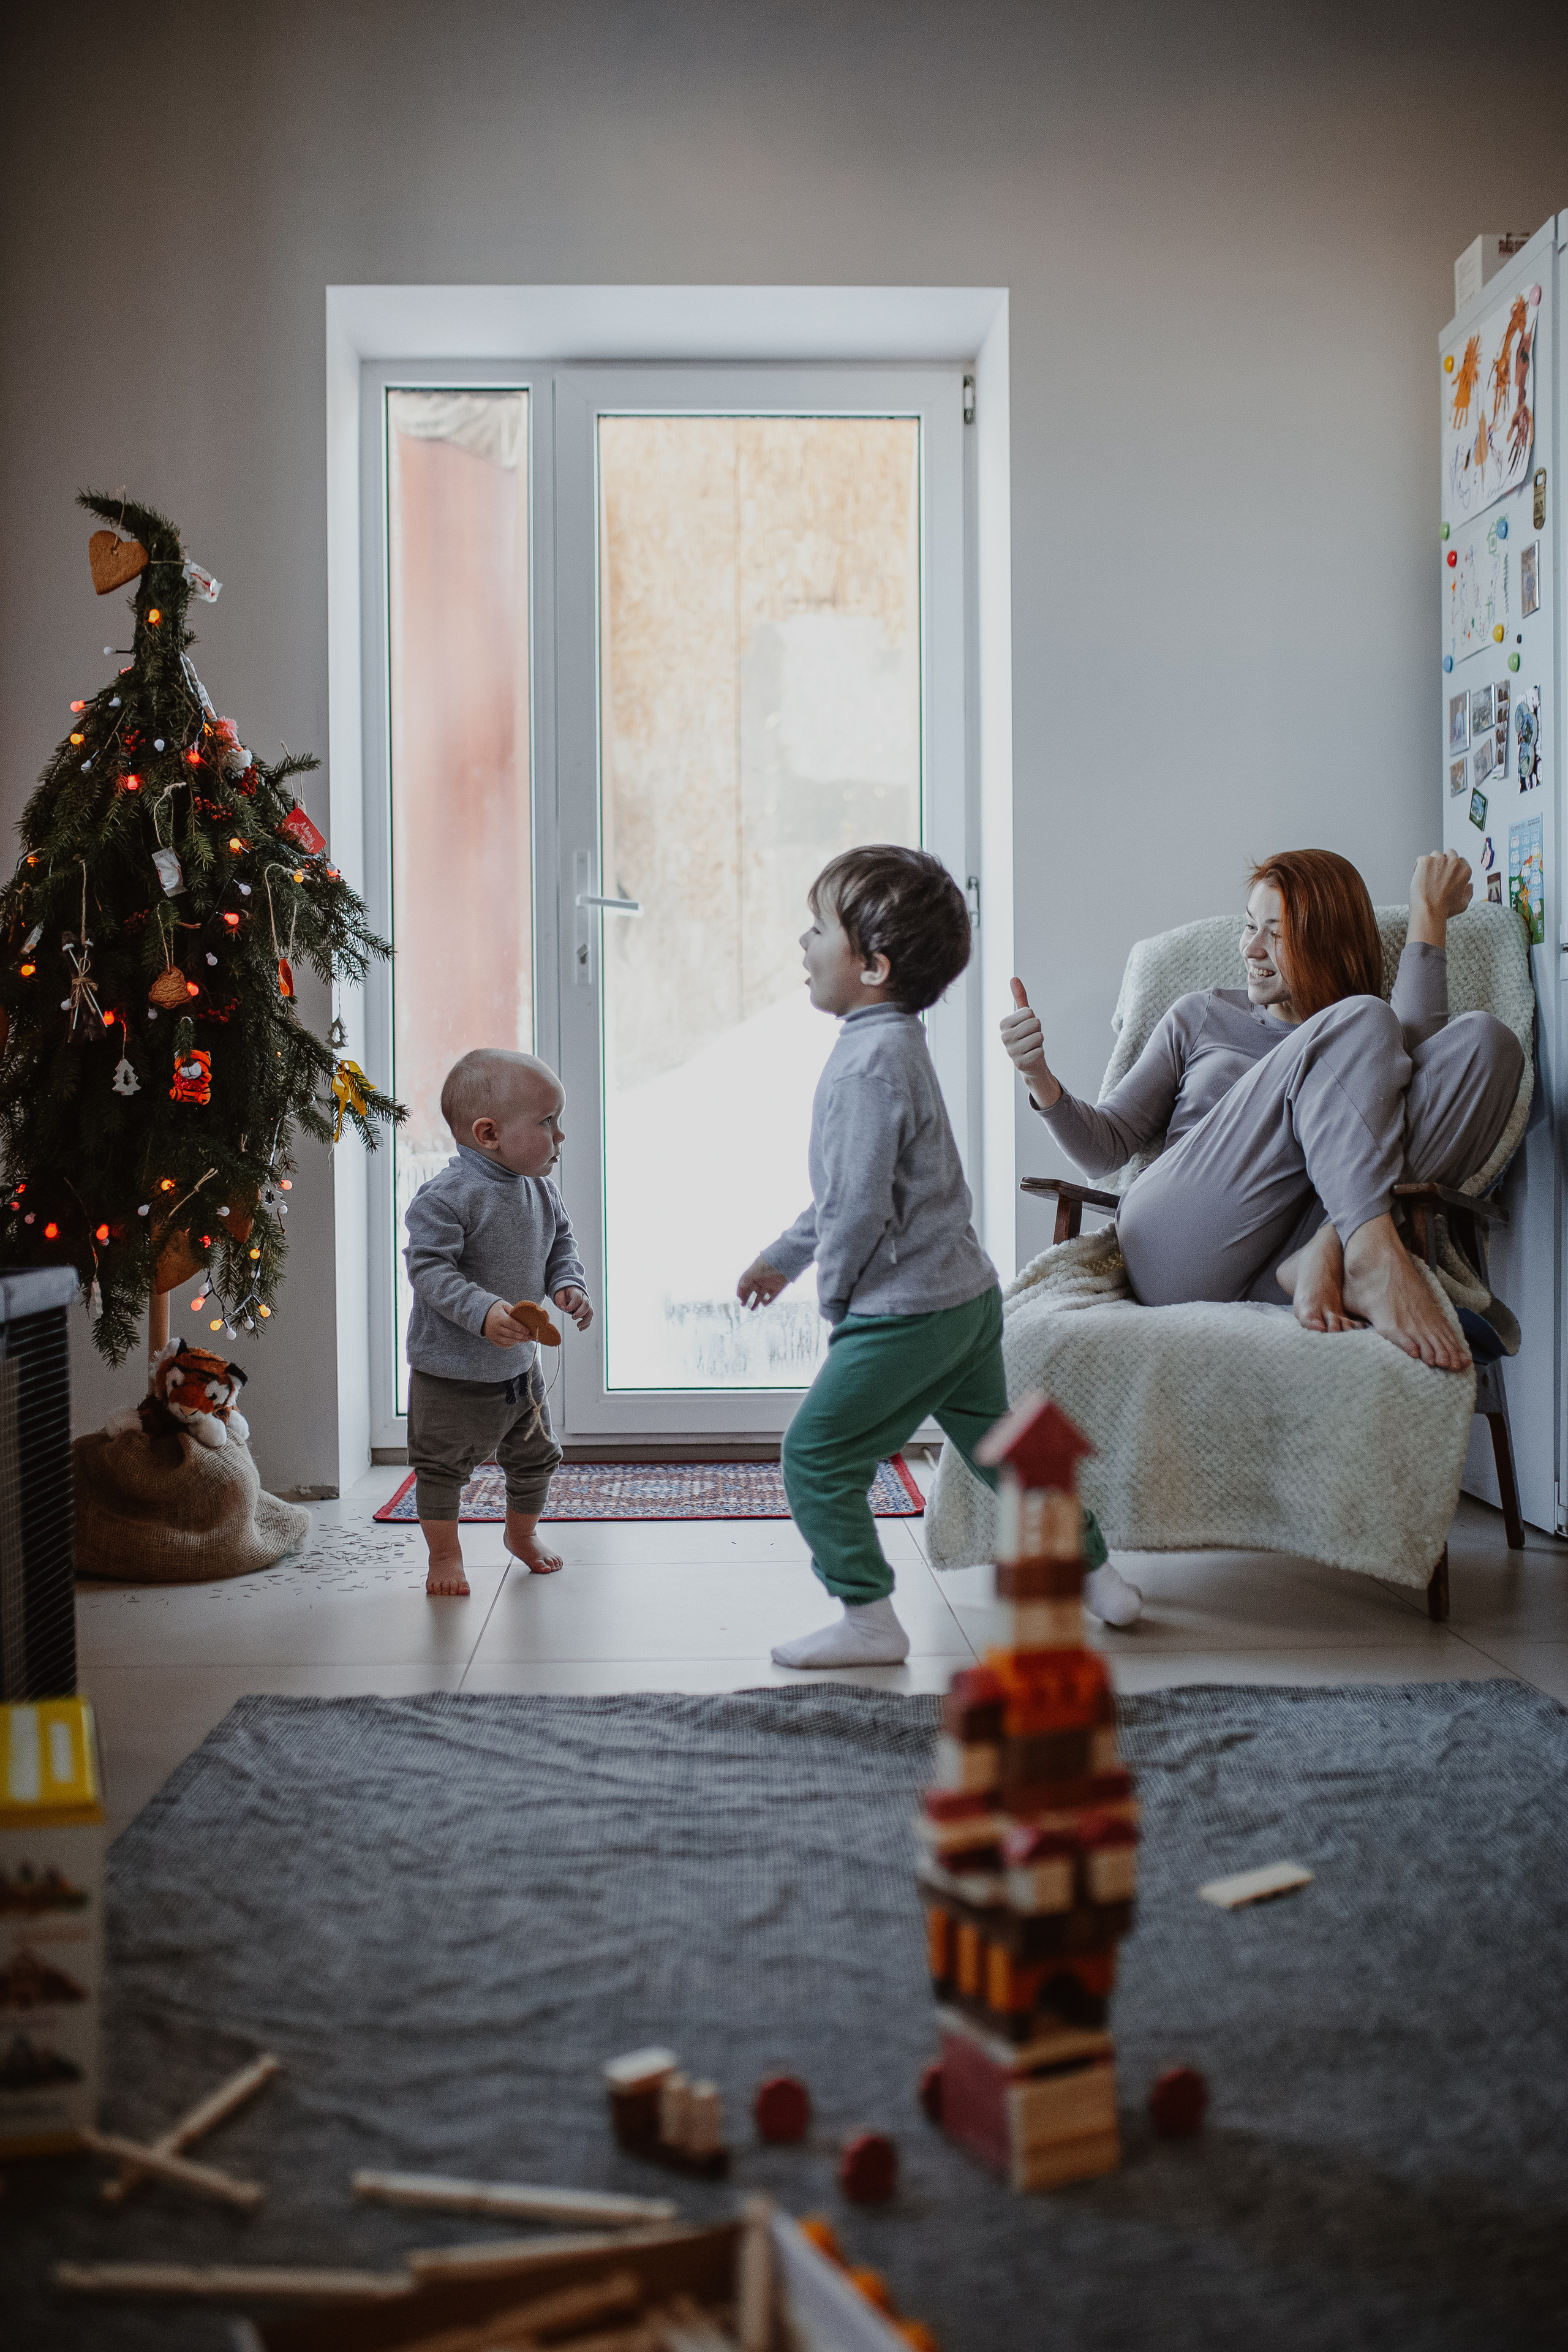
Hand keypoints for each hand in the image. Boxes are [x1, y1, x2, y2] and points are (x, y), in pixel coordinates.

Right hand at [483, 1301, 533, 1347]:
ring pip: (507, 1341)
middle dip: (522, 1336)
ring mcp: (493, 1335)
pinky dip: (510, 1344)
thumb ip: (513, 1309)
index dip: (521, 1328)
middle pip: (511, 1334)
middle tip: (529, 1337)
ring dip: (517, 1341)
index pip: (512, 1324)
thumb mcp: (503, 1305)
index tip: (528, 1330)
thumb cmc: (495, 1308)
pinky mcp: (492, 1339)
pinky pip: (502, 1345)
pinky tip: (516, 1342)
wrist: (481, 1314)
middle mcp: (495, 1328)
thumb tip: (523, 1315)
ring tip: (525, 1340)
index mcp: (499, 1318)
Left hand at [553, 1284, 593, 1331]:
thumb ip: (560, 1299)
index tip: (565, 1309)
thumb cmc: (564, 1293)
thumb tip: (563, 1307)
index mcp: (576, 1292)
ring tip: (578, 1326)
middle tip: (573, 1317)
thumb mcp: (559, 1293)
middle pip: (586, 1305)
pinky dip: (586, 1325)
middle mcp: (583, 1298)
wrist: (569, 1293)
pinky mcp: (587, 1311)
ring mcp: (586, 1305)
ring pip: (591, 1312)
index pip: (577, 1298)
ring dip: (586, 1321)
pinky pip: (589, 1318)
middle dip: (580, 1313)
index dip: (572, 1305)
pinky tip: (580, 1329)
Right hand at [737, 1256, 788, 1311]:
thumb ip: (747, 1278)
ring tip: (752, 1309)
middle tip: (743, 1305)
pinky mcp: (778, 1288)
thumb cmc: (769, 1263)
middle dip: (746, 1298)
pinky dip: (768, 1302)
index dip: (741, 1290)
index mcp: (753, 1274)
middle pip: (751, 1290)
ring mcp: (769, 1284)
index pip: (744, 1283)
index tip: (739, 1298)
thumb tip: (740, 1287)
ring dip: (756, 1302)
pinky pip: (771, 1297)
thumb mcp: (755, 1270)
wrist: (786, 1260)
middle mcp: (760, 1280)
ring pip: (760, 1296)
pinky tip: (764, 1304)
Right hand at [999, 978, 1059, 1107]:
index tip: (1027, 1027)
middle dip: (1037, 1030)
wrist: (1030, 1062)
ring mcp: (1011, 1051)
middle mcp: (1004, 1037)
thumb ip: (1019, 997)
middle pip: (1034, 1023)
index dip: (1033, 1019)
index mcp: (1003, 1024)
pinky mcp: (1020, 1063)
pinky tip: (1032, 1056)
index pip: (1029, 1012)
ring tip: (1032, 1046)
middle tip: (1031, 1037)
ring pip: (1038, 1036)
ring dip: (1039, 1042)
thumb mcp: (1024, 1017)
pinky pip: (1040, 1051)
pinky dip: (1040, 1053)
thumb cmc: (1027, 1036)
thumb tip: (1014, 978)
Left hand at [1408, 850, 1471, 947]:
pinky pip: (1421, 859)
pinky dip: (1418, 867)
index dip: (1451, 867)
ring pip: (1435, 855)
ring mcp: (1440, 860)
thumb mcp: (1463, 904)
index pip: (1459, 860)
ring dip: (1431, 864)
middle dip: (1443, 862)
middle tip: (1435, 875)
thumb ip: (1469, 893)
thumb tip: (1470, 885)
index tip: (1445, 875)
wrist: (1429, 910)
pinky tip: (1419, 877)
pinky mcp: (1426, 860)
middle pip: (1448, 853)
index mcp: (1465, 870)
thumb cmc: (1444, 909)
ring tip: (1427, 878)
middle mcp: (1454, 862)